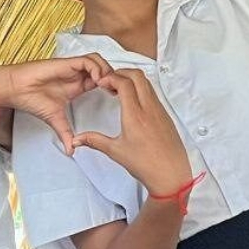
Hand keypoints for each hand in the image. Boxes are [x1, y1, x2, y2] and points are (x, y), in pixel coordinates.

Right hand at [0, 53, 110, 154]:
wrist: (16, 90)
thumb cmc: (32, 100)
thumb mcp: (55, 120)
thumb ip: (65, 133)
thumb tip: (71, 152)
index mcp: (78, 86)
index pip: (103, 81)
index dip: (113, 87)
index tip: (118, 99)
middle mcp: (77, 75)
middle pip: (104, 69)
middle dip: (114, 77)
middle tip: (118, 91)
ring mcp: (73, 68)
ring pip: (99, 62)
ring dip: (107, 71)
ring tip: (107, 86)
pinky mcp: (67, 63)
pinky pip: (88, 61)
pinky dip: (96, 68)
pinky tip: (97, 80)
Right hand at [72, 69, 191, 195]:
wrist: (172, 176)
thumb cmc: (146, 165)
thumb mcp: (116, 151)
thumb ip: (94, 141)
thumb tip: (77, 140)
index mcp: (135, 115)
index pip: (124, 83)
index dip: (110, 77)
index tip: (101, 83)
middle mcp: (149, 109)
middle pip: (137, 75)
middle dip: (121, 72)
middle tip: (109, 81)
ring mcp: (159, 110)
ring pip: (147, 83)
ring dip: (132, 80)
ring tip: (119, 91)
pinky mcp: (166, 116)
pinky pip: (153, 93)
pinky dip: (141, 89)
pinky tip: (133, 103)